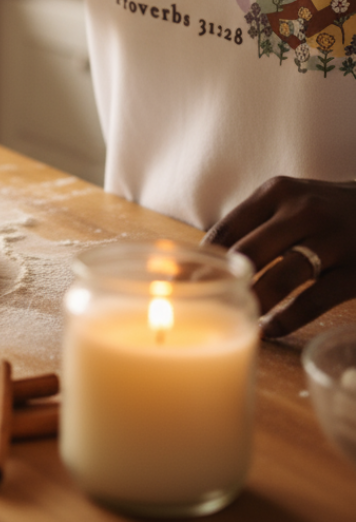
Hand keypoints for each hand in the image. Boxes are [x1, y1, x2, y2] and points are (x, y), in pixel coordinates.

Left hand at [203, 176, 355, 336]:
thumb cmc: (324, 209)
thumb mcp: (289, 201)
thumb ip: (253, 224)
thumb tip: (201, 260)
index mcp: (277, 193)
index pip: (228, 228)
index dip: (202, 260)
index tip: (184, 282)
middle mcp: (303, 211)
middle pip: (249, 253)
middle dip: (222, 283)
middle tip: (205, 305)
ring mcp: (333, 241)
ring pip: (280, 277)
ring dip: (255, 302)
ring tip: (238, 317)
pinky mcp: (355, 273)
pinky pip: (314, 300)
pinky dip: (287, 318)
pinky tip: (270, 328)